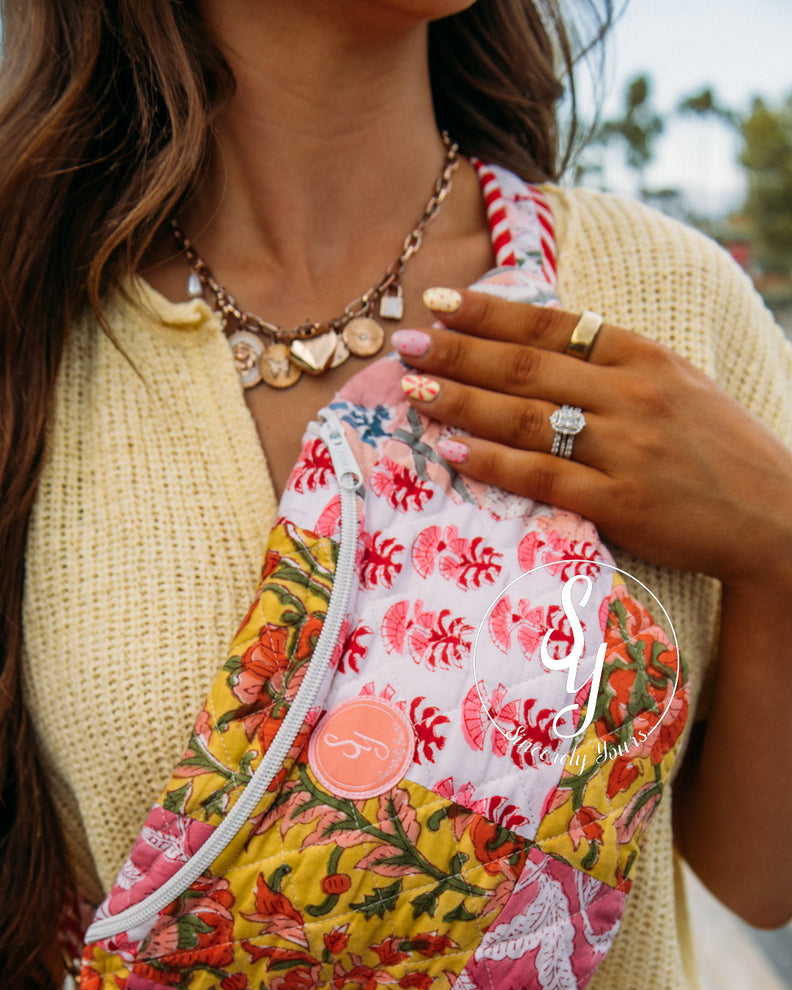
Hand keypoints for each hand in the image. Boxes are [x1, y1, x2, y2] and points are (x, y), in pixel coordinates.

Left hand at [392, 288, 791, 592]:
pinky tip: (453, 450)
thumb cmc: (715, 452)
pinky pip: (543, 477)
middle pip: (528, 366)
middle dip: (459, 351)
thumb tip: (541, 342)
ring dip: (463, 401)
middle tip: (405, 343)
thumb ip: (614, 365)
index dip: (491, 313)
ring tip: (414, 390)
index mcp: (645, 357)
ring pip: (527, 418)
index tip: (439, 302)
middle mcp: (633, 394)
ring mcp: (627, 448)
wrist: (772, 515)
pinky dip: (493, 463)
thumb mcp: (676, 386)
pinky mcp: (622, 502)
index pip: (553, 324)